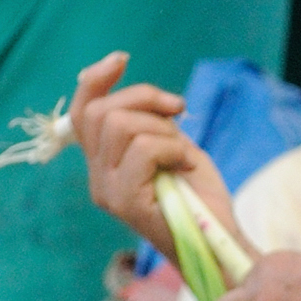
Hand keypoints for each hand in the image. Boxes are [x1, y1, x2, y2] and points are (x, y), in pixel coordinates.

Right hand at [68, 52, 243, 261]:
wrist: (219, 242)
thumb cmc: (200, 197)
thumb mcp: (173, 146)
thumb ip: (150, 122)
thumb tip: (136, 88)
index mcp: (104, 163)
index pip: (82, 112)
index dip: (96, 79)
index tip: (122, 58)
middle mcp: (97, 178)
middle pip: (101, 110)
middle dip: (144, 98)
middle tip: (179, 112)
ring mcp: (108, 191)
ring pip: (120, 125)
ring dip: (162, 128)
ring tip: (183, 152)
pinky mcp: (125, 202)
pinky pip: (143, 148)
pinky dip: (173, 148)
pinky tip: (186, 166)